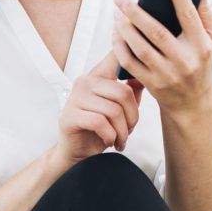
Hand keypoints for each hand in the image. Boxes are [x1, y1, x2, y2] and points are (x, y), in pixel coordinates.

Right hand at [52, 50, 144, 169]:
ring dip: (122, 132)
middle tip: (129, 131)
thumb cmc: (100, 130)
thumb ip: (131, 91)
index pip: (115, 57)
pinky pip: (100, 123)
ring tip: (120, 140)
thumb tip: (142, 77)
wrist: (77, 153)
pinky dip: (110, 136)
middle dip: (133, 118)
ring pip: (113, 111)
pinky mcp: (69, 116)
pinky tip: (109, 141)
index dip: (130, 58)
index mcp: (98, 76)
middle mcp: (85, 82)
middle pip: (123, 93)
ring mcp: (75, 98)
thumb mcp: (119, 108)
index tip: (139, 73)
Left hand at [112, 0, 211, 113]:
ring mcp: (167, 75)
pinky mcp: (152, 84)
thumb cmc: (201, 61)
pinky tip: (116, 32)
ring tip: (116, 12)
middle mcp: (185, 61)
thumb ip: (205, 12)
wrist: (192, 103)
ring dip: (124, 28)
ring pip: (140, 48)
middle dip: (137, 13)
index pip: (190, 18)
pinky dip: (120, 46)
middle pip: (157, 33)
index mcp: (202, 46)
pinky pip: (130, 63)